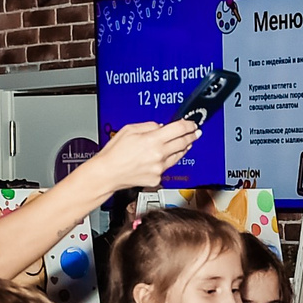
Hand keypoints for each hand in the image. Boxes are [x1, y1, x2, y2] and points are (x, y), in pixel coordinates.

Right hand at [83, 120, 200, 192]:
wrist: (107, 173)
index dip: (189, 125)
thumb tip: (161, 126)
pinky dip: (169, 160)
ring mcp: (159, 168)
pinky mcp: (157, 179)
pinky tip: (167, 156)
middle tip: (195, 132)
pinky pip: (167, 167)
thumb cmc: (114, 153)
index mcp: (153, 140)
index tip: (193, 124)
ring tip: (186, 143)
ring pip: (178, 156)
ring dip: (184, 148)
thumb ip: (148, 126)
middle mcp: (159, 155)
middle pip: (183, 143)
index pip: (179, 129)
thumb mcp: (129, 130)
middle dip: (191, 136)